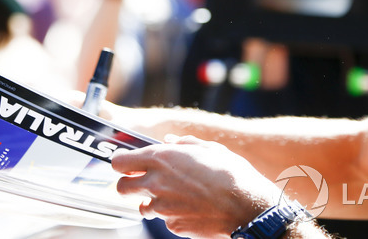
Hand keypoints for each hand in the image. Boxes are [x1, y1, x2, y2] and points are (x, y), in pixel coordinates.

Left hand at [112, 135, 281, 238]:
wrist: (248, 207)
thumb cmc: (231, 174)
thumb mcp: (209, 148)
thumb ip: (183, 143)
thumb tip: (170, 141)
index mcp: (162, 158)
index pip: (119, 162)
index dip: (121, 163)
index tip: (127, 165)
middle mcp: (156, 183)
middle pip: (121, 188)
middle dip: (128, 185)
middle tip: (141, 182)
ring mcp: (163, 207)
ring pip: (142, 207)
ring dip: (151, 202)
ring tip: (173, 197)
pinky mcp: (173, 226)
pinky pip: (165, 221)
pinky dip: (173, 216)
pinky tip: (191, 208)